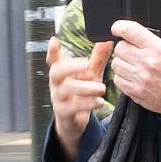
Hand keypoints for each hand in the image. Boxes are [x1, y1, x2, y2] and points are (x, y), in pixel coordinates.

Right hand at [47, 37, 112, 158]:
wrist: (74, 121)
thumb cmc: (82, 93)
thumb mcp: (91, 74)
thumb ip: (97, 58)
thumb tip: (108, 40)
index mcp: (62, 72)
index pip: (54, 60)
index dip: (52, 51)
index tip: (54, 41)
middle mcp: (57, 84)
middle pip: (56, 72)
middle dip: (70, 67)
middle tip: (87, 64)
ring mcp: (58, 98)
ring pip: (66, 90)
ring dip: (85, 88)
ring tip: (102, 88)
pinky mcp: (63, 113)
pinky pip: (72, 108)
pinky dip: (87, 104)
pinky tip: (99, 102)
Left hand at [110, 20, 160, 114]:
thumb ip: (149, 41)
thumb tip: (129, 35)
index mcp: (157, 48)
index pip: (130, 31)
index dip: (119, 27)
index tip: (117, 29)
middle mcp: (147, 62)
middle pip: (119, 48)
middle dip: (124, 49)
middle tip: (133, 54)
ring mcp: (140, 78)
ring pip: (116, 64)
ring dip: (123, 64)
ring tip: (135, 68)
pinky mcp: (134, 91)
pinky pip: (117, 79)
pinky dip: (123, 78)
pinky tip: (134, 78)